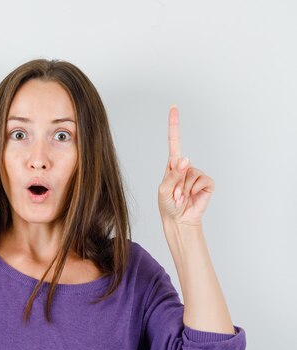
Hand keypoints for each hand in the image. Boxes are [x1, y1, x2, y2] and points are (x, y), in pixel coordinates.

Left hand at [158, 105, 214, 225]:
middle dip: (176, 182)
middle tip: (175, 194)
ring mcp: (196, 173)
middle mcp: (185, 166)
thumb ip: (173, 175)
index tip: (174, 107)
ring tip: (182, 196)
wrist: (180, 220)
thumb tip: (185, 159)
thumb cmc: (168, 204)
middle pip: (181, 163)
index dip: (174, 125)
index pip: (174, 141)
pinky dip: (195, 191)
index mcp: (172, 165)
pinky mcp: (206, 182)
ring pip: (191, 174)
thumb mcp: (164, 190)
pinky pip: (202, 181)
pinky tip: (192, 197)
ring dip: (184, 189)